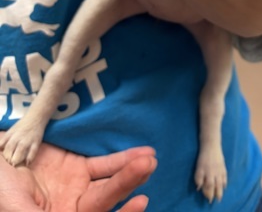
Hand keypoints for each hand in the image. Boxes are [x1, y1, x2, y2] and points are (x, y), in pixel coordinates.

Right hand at [0, 138, 155, 211]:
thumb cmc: (0, 188)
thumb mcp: (17, 207)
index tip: (141, 201)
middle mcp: (73, 210)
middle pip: (106, 200)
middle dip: (128, 184)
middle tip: (148, 166)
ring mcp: (77, 189)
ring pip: (110, 181)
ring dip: (131, 171)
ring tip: (150, 159)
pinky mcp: (78, 168)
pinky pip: (104, 165)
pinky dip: (123, 159)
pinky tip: (144, 152)